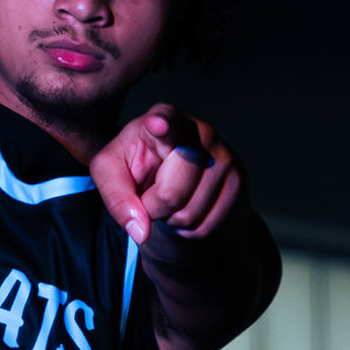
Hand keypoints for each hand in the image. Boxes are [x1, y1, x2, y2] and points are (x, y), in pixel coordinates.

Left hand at [89, 105, 242, 249]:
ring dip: (170, 218)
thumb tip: (140, 230)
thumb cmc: (140, 167)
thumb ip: (116, 196)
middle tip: (150, 194)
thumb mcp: (112, 173)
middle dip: (152, 206)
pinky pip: (205, 226)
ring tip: (170, 198)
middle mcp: (200, 132)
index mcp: (164, 119)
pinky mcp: (238, 184)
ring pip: (188, 214)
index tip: (157, 123)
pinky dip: (188, 228)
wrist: (179, 179)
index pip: (164, 119)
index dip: (161, 123)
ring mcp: (224, 158)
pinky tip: (188, 206)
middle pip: (171, 192)